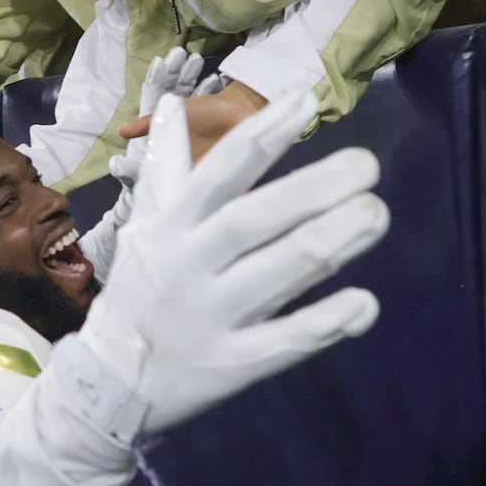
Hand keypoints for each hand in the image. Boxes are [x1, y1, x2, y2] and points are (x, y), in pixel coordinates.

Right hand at [77, 91, 386, 435]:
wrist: (109, 383)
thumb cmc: (139, 291)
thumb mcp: (145, 227)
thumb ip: (168, 168)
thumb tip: (171, 104)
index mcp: (170, 227)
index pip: (218, 173)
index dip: (261, 137)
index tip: (303, 102)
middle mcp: (186, 266)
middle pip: (251, 220)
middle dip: (310, 189)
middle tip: (367, 164)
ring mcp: (208, 318)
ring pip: (275, 275)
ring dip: (330, 242)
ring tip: (376, 212)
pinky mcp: (232, 366)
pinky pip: (284, 342)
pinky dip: (325, 322)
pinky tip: (366, 302)